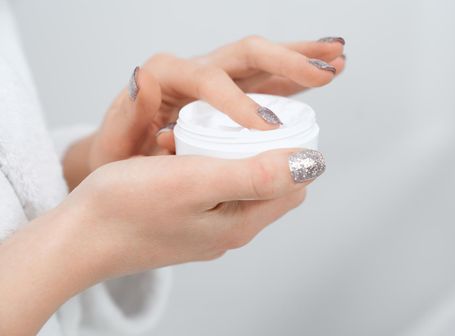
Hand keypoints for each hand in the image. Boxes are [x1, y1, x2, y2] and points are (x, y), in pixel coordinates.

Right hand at [0, 148, 324, 335]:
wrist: (80, 236)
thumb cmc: (130, 206)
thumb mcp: (198, 182)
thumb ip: (257, 175)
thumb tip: (311, 165)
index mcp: (240, 223)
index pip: (294, 185)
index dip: (293, 151)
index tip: (274, 123)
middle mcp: (230, 231)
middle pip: (270, 185)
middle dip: (264, 152)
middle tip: (239, 125)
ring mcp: (209, 230)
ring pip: (241, 184)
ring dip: (233, 156)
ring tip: (207, 136)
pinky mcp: (188, 224)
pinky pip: (214, 190)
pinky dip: (209, 166)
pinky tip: (185, 154)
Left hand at [63, 36, 344, 188]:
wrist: (125, 160)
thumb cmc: (120, 155)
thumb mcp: (115, 144)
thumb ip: (127, 115)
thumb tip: (143, 78)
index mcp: (168, 78)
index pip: (210, 79)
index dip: (239, 101)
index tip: (267, 127)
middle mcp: (198, 71)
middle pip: (247, 54)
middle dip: (287, 61)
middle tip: (323, 73)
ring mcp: (220, 82)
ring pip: (266, 62)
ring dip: (303, 60)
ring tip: (338, 60)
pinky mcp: (236, 97)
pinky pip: (270, 84)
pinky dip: (298, 80)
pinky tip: (327, 74)